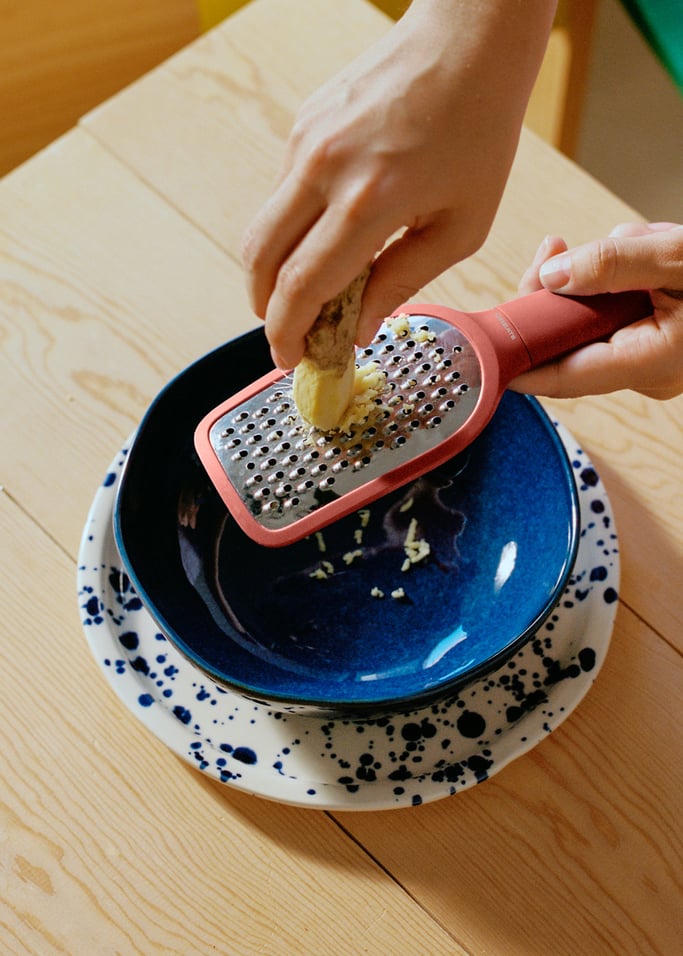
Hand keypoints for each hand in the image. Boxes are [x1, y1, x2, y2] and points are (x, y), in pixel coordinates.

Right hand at [241, 0, 555, 368]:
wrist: (469, 40)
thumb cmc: (479, 133)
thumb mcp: (461, 226)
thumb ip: (404, 281)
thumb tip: (359, 328)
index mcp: (369, 203)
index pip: (302, 286)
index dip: (287, 332)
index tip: (289, 358)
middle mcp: (324, 170)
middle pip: (259, 260)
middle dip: (265, 309)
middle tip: (288, 334)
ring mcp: (305, 142)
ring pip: (263, 227)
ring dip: (275, 272)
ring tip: (311, 293)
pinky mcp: (303, 124)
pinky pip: (283, 193)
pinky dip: (294, 229)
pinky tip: (329, 235)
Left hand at [510, 222, 682, 399]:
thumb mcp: (677, 256)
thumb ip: (612, 264)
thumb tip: (552, 275)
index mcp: (649, 362)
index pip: (562, 375)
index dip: (518, 361)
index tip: (485, 343)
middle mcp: (644, 371)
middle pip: (566, 342)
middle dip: (556, 293)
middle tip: (552, 249)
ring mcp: (646, 358)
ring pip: (584, 321)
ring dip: (594, 277)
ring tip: (634, 241)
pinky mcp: (648, 341)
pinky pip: (608, 313)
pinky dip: (612, 279)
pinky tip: (637, 250)